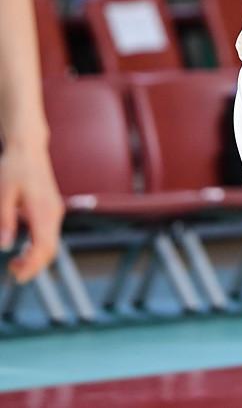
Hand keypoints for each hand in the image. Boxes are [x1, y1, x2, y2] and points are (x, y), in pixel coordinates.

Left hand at [0, 142, 63, 282]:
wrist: (28, 148)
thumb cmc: (14, 167)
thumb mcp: (3, 194)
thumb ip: (5, 221)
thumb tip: (5, 247)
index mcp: (43, 209)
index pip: (43, 247)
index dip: (30, 265)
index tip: (14, 274)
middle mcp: (53, 212)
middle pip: (51, 250)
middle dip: (34, 267)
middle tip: (13, 273)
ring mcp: (55, 211)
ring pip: (52, 244)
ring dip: (36, 258)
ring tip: (16, 264)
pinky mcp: (52, 209)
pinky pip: (50, 235)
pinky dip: (39, 248)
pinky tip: (24, 250)